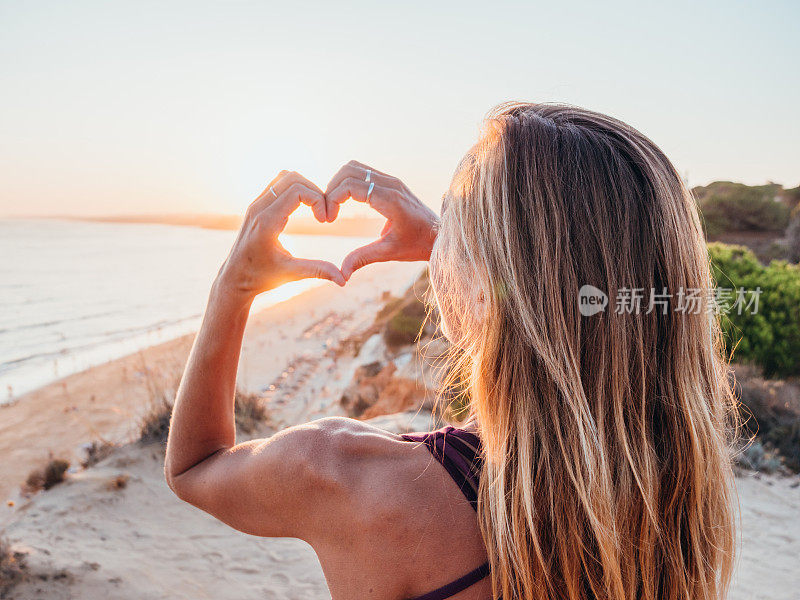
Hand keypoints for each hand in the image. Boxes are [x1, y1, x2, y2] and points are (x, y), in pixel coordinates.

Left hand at [216, 171, 344, 298]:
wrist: (234, 278)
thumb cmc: (261, 278)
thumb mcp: (291, 274)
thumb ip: (317, 271)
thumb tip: (343, 280)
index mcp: (267, 222)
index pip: (297, 191)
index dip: (318, 200)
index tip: (325, 220)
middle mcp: (258, 208)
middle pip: (292, 178)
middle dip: (314, 191)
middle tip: (323, 213)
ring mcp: (255, 204)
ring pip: (284, 177)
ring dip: (304, 187)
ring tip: (315, 208)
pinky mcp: (256, 205)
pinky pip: (277, 184)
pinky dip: (294, 189)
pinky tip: (304, 208)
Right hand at [325, 161, 439, 280]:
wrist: (440, 236)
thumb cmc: (417, 245)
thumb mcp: (389, 252)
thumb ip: (363, 258)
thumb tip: (341, 274)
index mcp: (390, 200)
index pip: (351, 186)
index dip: (332, 199)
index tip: (329, 219)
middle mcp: (391, 185)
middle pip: (349, 170)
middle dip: (332, 189)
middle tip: (328, 212)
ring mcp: (392, 181)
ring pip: (355, 168)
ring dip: (339, 183)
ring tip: (334, 206)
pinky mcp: (392, 182)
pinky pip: (364, 173)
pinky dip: (350, 182)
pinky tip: (346, 202)